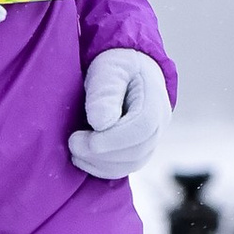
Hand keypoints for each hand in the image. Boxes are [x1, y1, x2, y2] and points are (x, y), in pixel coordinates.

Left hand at [66, 47, 172, 177]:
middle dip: (102, 153)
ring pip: (131, 163)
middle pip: (137, 150)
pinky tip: (83, 158)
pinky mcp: (139, 149)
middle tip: (73, 143)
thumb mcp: (109, 69)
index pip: (142, 128)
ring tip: (75, 150)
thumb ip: (105, 91)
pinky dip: (102, 168)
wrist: (128, 68)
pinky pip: (125, 167)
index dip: (114, 139)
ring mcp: (152, 139)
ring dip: (100, 163)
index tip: (86, 139)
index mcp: (154, 100)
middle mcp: (159, 123)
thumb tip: (100, 122)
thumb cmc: (117, 65)